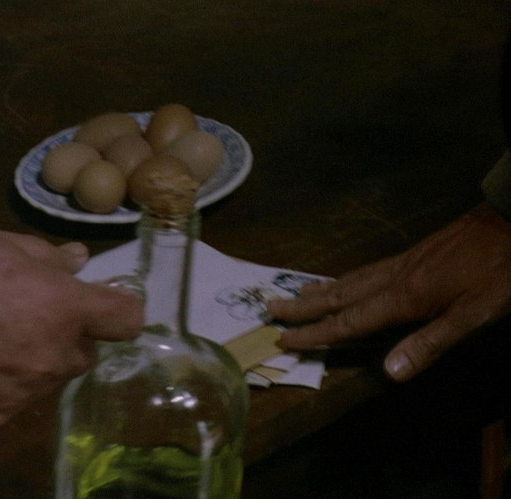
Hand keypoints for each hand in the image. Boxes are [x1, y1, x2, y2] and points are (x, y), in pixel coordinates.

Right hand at [0, 224, 143, 429]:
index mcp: (59, 306)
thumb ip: (42, 257)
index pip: (127, 318)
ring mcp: (20, 394)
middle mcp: (50, 357)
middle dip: (63, 333)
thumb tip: (76, 261)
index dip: (115, 307)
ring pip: (47, 376)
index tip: (96, 301)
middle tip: (18, 311)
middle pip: (84, 351)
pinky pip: (11, 398)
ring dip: (32, 358)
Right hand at [267, 202, 510, 381]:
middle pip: (338, 295)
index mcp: (403, 297)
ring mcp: (399, 264)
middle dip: (303, 307)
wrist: (510, 221)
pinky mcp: (409, 257)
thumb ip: (430, 343)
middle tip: (269, 309)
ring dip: (317, 292)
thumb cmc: (497, 272)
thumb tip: (388, 372)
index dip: (316, 333)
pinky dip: (341, 280)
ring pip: (348, 281)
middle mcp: (392, 279)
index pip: (349, 321)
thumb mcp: (474, 314)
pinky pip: (363, 272)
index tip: (283, 339)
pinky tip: (341, 283)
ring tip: (292, 296)